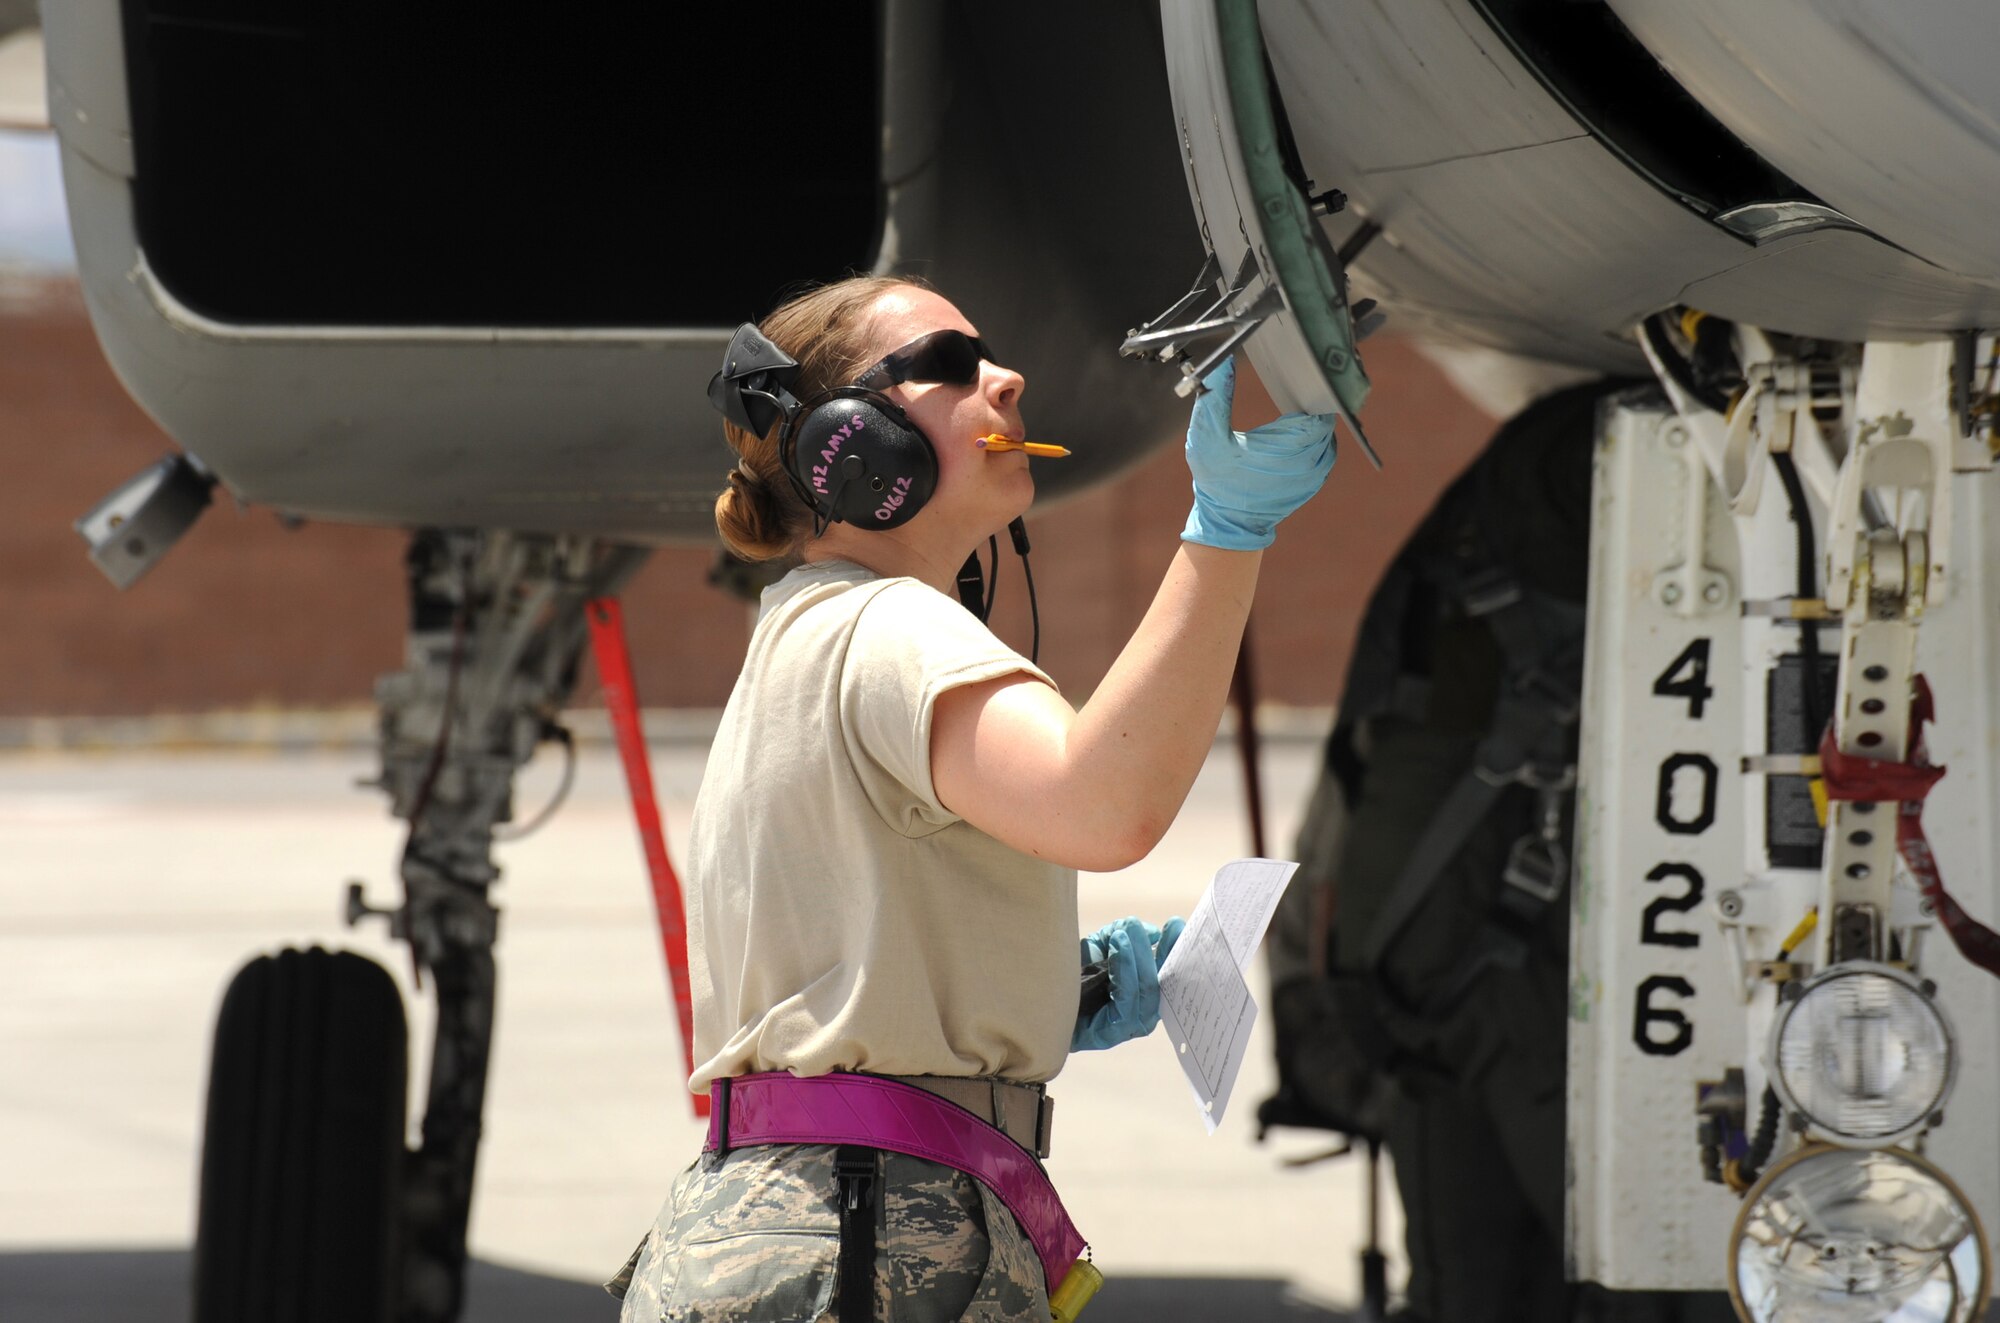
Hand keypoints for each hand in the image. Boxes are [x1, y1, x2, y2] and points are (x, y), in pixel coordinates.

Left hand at [1071, 915, 1186, 1051]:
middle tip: (1149, 926)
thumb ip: (1124, 935)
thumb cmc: (1070, 974)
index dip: (1175, 951)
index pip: (1167, 975)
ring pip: (1146, 992)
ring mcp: (1125, 1029)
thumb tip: (1151, 933)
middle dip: (1161, 952)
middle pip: (1162, 985)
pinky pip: (1126, 1002)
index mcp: (1142, 997)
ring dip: (1139, 958)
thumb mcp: (1099, 947)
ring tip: (1126, 933)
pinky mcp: (1108, 1036)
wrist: (1035, 999)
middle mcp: (1139, 1016)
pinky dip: (1125, 971)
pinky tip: (1117, 947)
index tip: (1178, 925)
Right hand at [1182, 356, 1336, 549]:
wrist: (1228, 523)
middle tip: (1296, 382)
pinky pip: (1325, 448)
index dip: (1312, 387)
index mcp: (1292, 445)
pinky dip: (1314, 436)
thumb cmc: (1217, 480)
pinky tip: (1295, 427)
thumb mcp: (1206, 437)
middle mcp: (1313, 459)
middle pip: (1326, 416)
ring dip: (1314, 418)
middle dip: (1312, 399)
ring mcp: (1318, 472)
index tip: (1298, 374)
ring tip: (1297, 402)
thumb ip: (1214, 397)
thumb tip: (1222, 360)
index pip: (1320, 405)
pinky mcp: (1317, 480)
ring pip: (1328, 431)